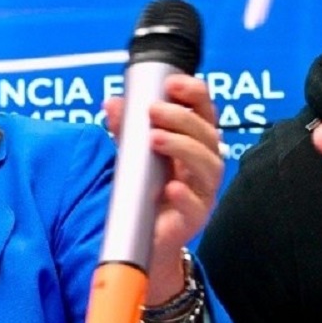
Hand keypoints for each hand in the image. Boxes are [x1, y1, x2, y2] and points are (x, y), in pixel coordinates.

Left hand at [105, 74, 222, 303]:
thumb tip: (113, 103)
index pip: (205, 111)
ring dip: (183, 147)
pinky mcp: (195, 218)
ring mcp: (204, 192)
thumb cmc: (149, 190)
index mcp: (195, 143)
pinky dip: (185, 194)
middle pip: (207, 134)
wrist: (148, 238)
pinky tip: (171, 185)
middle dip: (181, 118)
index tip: (172, 83)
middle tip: (154, 111)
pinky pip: (196, 205)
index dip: (194, 93)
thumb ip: (127, 129)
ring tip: (155, 139)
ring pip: (208, 165)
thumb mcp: (135, 154)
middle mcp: (205, 164)